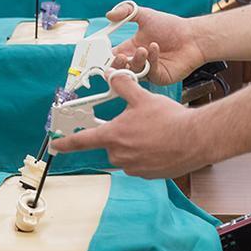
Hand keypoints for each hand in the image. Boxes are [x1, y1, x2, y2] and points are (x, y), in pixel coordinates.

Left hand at [50, 74, 207, 177]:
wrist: (195, 139)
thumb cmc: (169, 120)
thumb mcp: (142, 97)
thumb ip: (122, 86)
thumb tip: (112, 76)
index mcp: (113, 136)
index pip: (82, 140)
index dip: (66, 142)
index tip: (55, 145)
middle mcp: (120, 155)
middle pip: (109, 144)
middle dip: (118, 133)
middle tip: (136, 123)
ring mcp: (134, 167)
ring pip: (126, 153)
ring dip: (134, 144)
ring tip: (152, 132)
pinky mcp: (148, 175)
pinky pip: (140, 163)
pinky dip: (146, 153)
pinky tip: (160, 143)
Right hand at [107, 4, 204, 85]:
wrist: (192, 36)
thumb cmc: (171, 26)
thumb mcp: (145, 15)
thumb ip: (126, 11)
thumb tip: (109, 15)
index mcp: (131, 48)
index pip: (112, 56)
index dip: (105, 56)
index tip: (101, 53)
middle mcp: (137, 61)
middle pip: (119, 68)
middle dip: (116, 65)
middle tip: (120, 56)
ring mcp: (147, 70)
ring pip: (133, 72)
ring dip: (135, 61)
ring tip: (142, 49)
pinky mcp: (159, 77)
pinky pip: (149, 73)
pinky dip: (150, 61)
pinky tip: (155, 48)